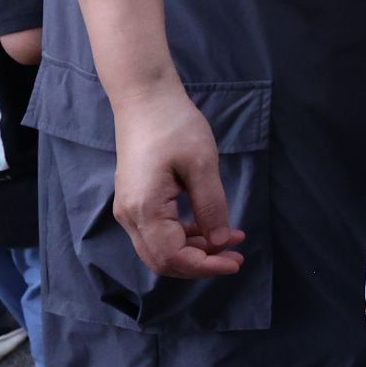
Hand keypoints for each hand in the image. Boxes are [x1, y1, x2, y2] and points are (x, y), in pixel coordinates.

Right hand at [110, 84, 246, 280]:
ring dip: (196, 250)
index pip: (173, 257)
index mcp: (144, 209)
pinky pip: (159, 232)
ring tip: (232, 240)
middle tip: (236, 256)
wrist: (145, 100)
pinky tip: (211, 227)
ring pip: (161, 248)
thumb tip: (220, 242)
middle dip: (201, 263)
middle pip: (163, 260)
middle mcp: (130, 216)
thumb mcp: (202, 165)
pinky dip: (185, 235)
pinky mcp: (135, 200)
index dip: (205, 266)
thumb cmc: (174, 126)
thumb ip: (211, 206)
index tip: (236, 261)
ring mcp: (129, 209)